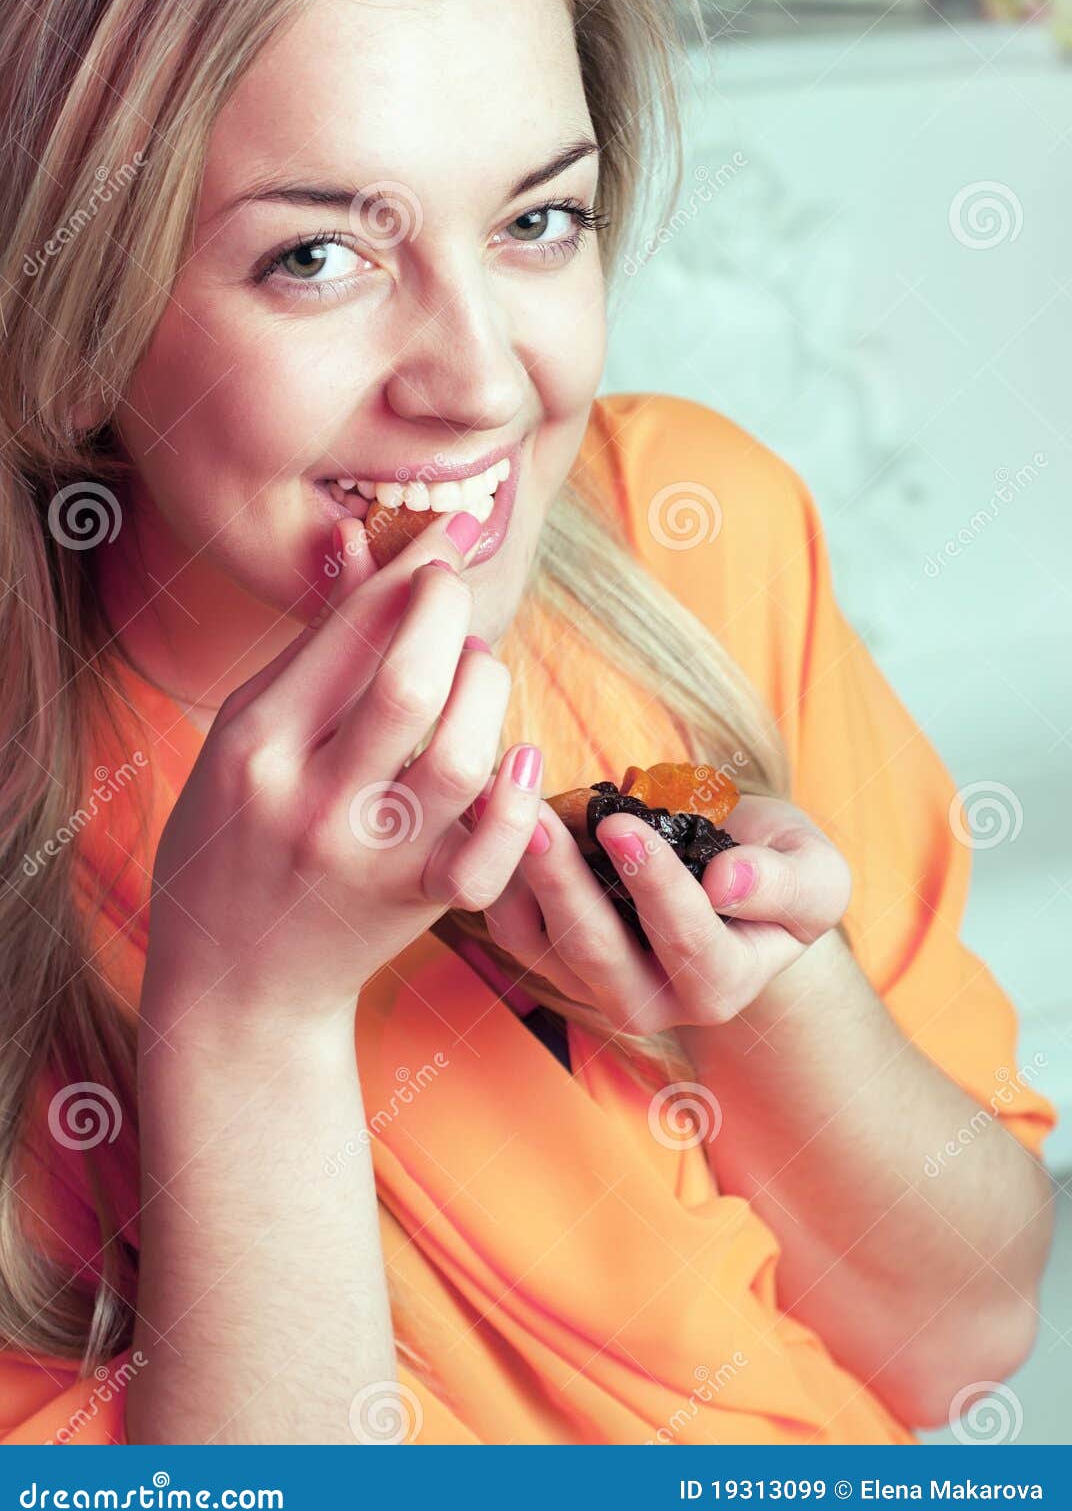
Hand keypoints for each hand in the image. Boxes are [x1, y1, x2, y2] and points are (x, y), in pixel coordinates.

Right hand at [144, 507, 545, 1031]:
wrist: (234, 979)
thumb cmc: (236, 833)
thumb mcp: (246, 732)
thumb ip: (313, 647)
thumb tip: (361, 539)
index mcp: (256, 746)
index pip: (347, 634)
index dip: (411, 568)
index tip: (452, 531)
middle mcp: (312, 801)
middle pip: (409, 685)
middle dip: (449, 613)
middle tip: (454, 591)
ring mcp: (370, 858)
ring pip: (462, 758)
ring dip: (486, 691)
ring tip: (474, 669)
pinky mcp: (418, 903)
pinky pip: (489, 856)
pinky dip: (518, 803)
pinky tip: (518, 757)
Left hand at [478, 789, 851, 1034]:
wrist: (734, 871)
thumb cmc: (781, 870)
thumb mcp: (815, 874)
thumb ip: (785, 884)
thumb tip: (729, 884)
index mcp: (721, 986)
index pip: (687, 943)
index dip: (654, 884)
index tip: (622, 823)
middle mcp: (653, 1002)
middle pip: (598, 953)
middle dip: (565, 883)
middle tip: (538, 819)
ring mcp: (595, 984)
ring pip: (545, 944)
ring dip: (522, 878)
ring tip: (507, 812)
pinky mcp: (554, 957)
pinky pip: (515, 929)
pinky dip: (502, 878)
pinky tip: (497, 817)